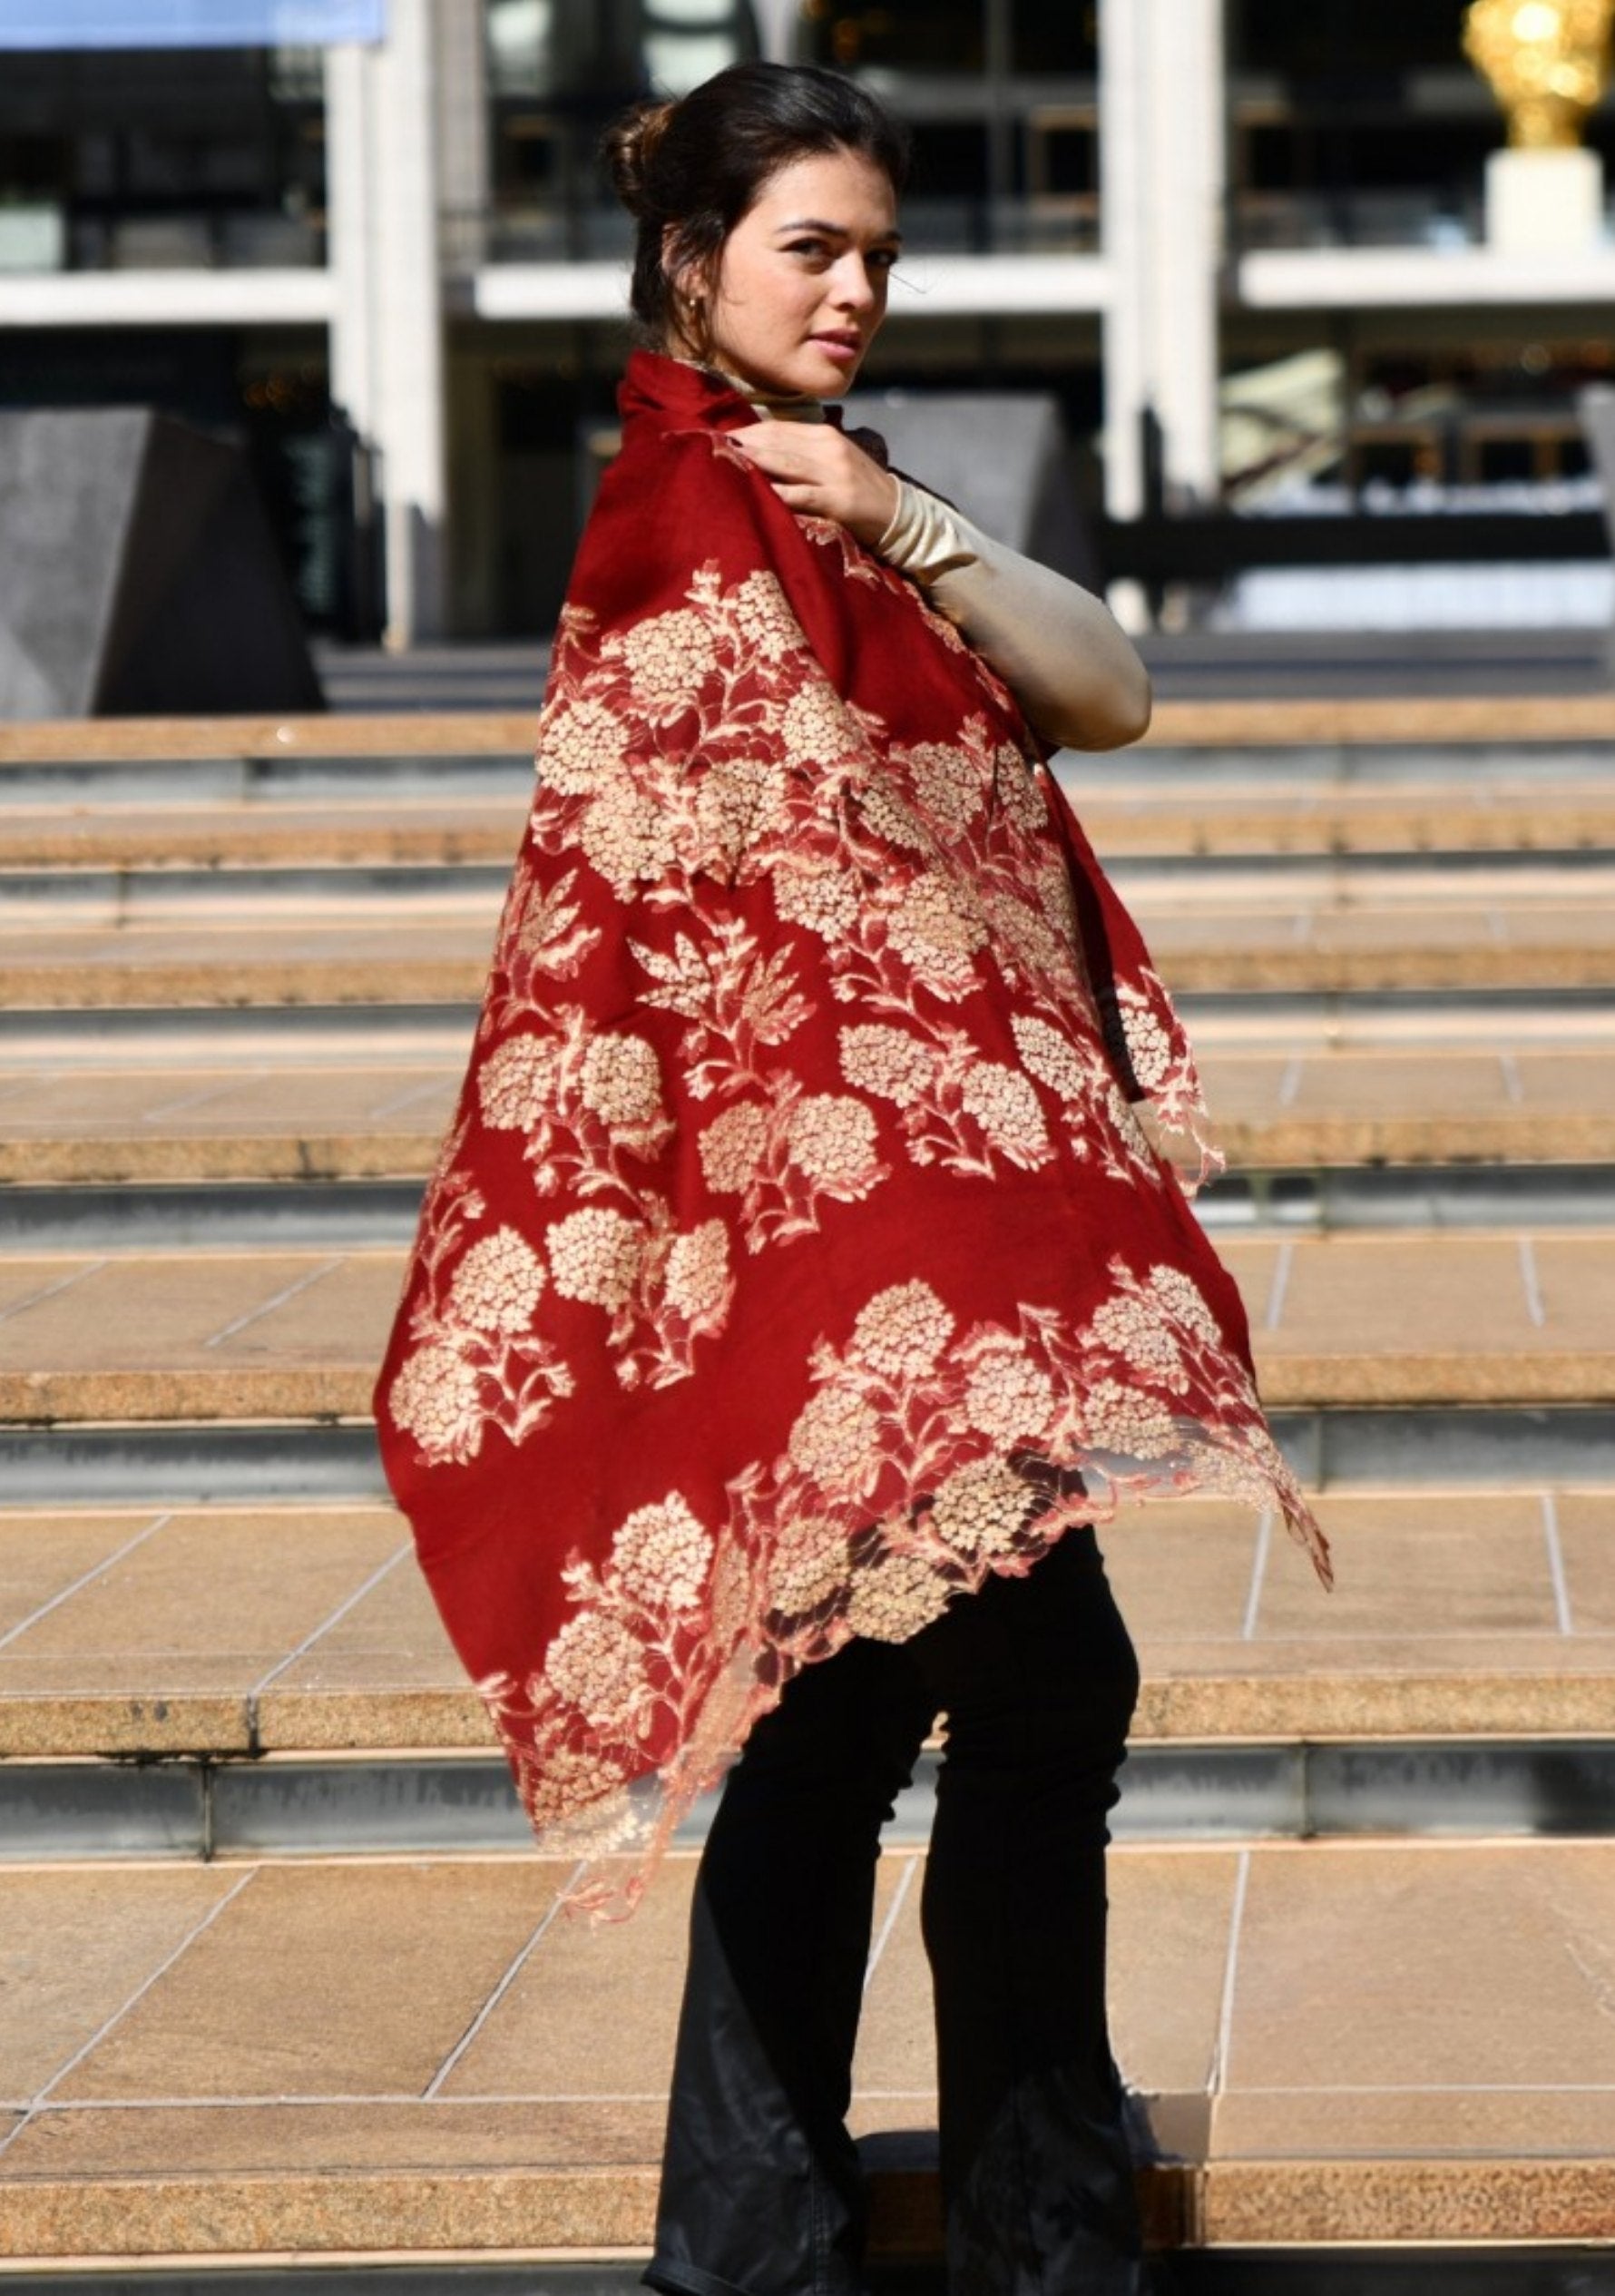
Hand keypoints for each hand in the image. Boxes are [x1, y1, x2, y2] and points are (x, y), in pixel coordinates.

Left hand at [731, 421, 899, 547]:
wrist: (899, 514)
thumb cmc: (858, 491)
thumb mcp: (832, 462)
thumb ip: (801, 455)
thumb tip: (758, 453)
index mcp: (824, 434)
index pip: (777, 429)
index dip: (746, 432)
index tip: (717, 436)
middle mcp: (828, 447)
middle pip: (776, 441)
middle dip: (742, 444)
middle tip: (709, 447)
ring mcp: (834, 472)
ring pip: (785, 462)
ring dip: (753, 462)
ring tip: (724, 462)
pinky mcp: (838, 500)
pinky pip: (801, 494)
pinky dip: (776, 493)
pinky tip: (755, 493)